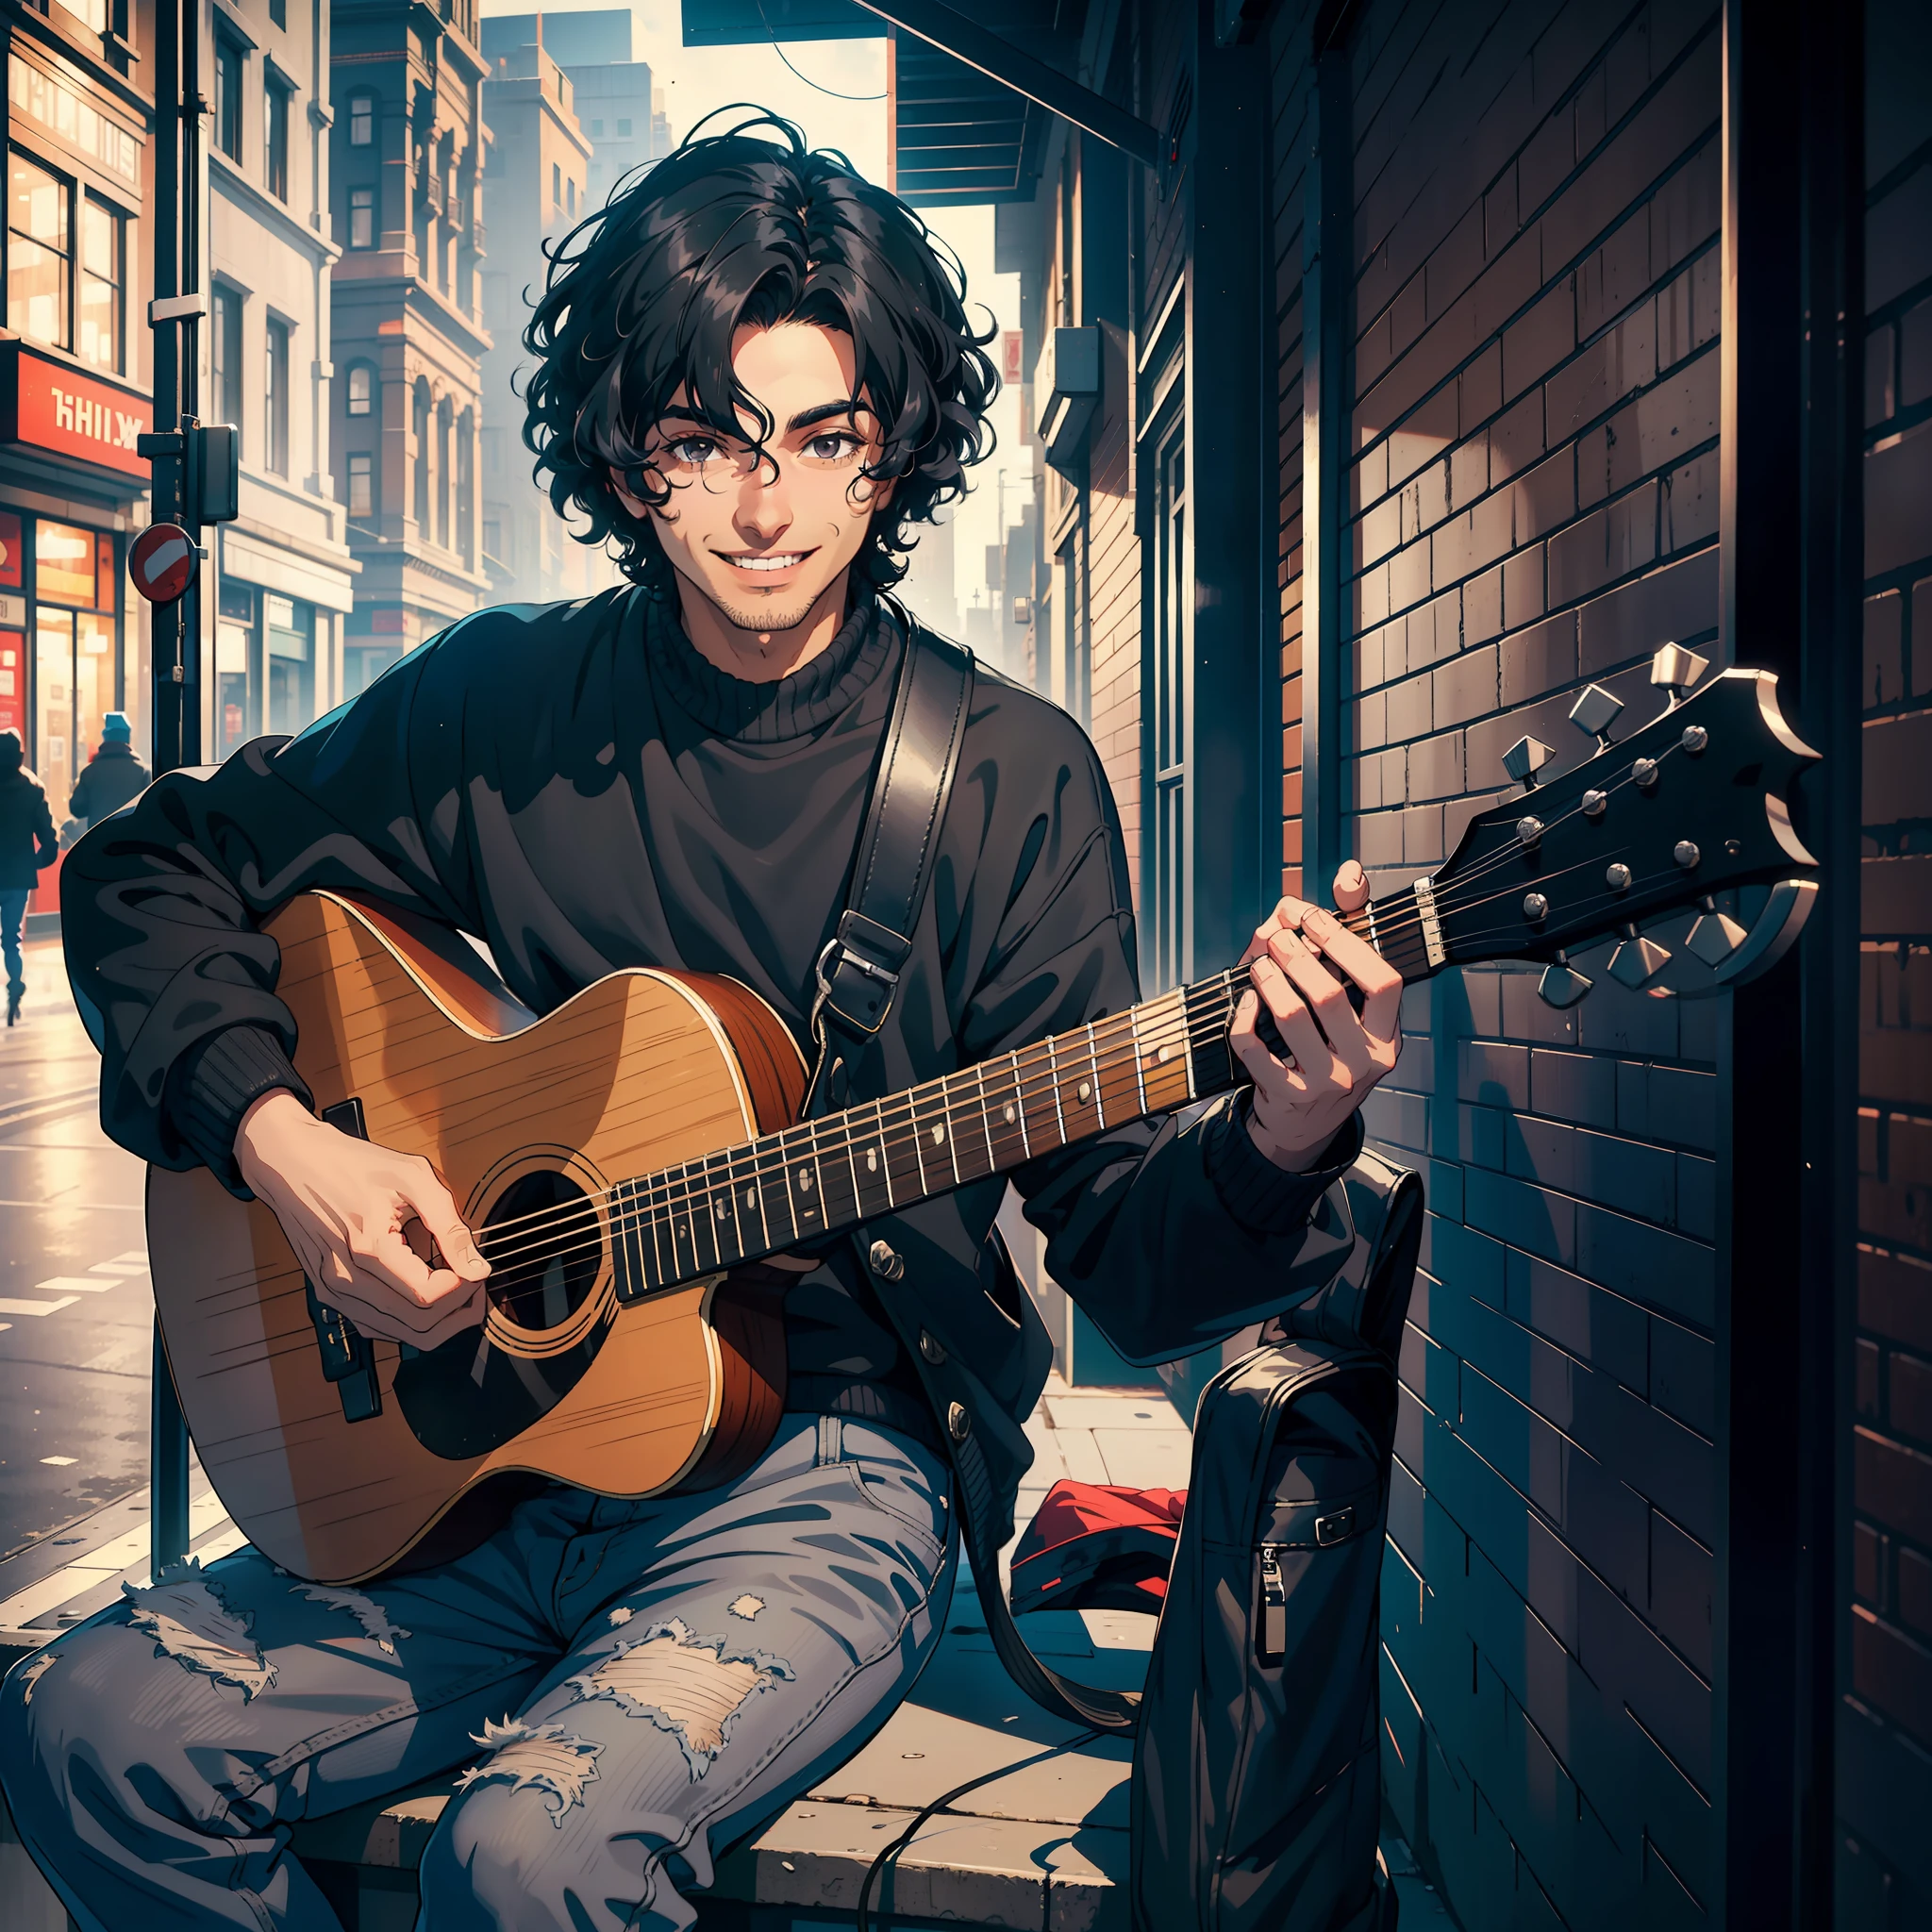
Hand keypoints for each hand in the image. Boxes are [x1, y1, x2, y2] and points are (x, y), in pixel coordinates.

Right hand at [235, 1090, 492, 1347]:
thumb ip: (448, 1225)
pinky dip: (405, 1323)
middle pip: (415, 1324)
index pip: (427, 1295)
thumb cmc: (350, 1165)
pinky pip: (373, 1326)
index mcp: (369, 1246)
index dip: (462, 1289)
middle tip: (477, 1288)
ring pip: (396, 1333)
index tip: (477, 1269)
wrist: (291, 1164)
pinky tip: (424, 1299)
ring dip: (436, 1323)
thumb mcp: (412, 1178)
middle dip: (457, 1312)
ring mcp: (333, 1290)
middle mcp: (345, 1278)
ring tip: (458, 1293)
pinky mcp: (328, 1293)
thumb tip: (478, 1266)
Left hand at [1229, 862, 1403, 1172]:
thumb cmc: (1329, 1051)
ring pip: (1292, 1017)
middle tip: (1275, 934)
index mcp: (1388, 1036)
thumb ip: (1350, 938)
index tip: (1313, 917)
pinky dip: (1244, 1018)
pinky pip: (1255, 1048)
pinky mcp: (1289, 1097)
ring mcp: (1327, 1084)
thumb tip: (1351, 874)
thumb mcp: (1352, 1007)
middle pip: (1329, 993)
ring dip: (1268, 979)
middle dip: (1294, 953)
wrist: (1304, 1126)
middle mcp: (1364, 1063)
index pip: (1385, 980)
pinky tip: (1246, 1000)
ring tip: (1259, 962)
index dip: (1345, 941)